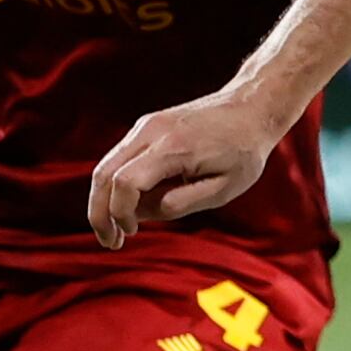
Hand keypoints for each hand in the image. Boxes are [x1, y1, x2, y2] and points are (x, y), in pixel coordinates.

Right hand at [88, 86, 287, 248]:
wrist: (251, 107)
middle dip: (99, 213)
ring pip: (106, 165)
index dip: (120, 213)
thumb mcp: (223, 188)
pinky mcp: (146, 127)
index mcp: (174, 147)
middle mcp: (151, 131)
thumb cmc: (243, 151)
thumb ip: (181, 203)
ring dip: (103, 201)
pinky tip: (129, 209)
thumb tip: (141, 215)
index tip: (132, 233)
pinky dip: (115, 186)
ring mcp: (146, 125)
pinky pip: (120, 159)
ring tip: (115, 232)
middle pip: (104, 174)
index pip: (126, 182)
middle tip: (109, 243)